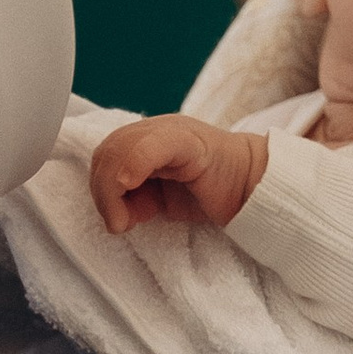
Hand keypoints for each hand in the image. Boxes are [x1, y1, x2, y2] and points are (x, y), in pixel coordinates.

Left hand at [88, 115, 270, 232]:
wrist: (253, 188)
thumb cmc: (211, 193)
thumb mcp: (160, 201)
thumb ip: (134, 201)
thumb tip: (114, 217)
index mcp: (144, 140)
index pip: (105, 156)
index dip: (99, 187)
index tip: (115, 219)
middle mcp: (153, 130)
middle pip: (107, 151)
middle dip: (102, 193)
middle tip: (118, 223)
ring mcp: (169, 130)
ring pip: (120, 148)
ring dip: (112, 191)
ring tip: (125, 221)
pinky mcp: (187, 140)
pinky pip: (150, 146)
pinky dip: (133, 164)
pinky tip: (130, 183)